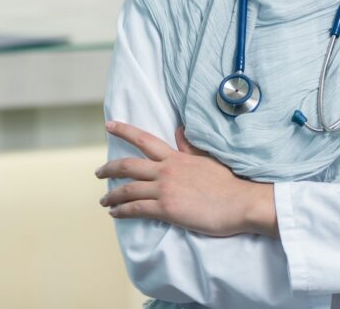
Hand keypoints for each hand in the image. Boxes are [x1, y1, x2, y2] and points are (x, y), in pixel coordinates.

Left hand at [95, 121, 273, 237]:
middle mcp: (166, 170)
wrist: (240, 202)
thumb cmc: (227, 183)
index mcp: (176, 157)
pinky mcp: (166, 209)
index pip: (145, 139)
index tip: (109, 125)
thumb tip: (179, 130)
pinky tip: (115, 213)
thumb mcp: (207, 159)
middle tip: (98, 172)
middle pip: (128, 165)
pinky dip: (121, 211)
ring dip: (112, 196)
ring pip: (127, 189)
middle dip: (109, 168)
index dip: (124, 130)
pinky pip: (136, 208)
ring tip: (104, 201)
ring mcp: (165, 189)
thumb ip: (189, 147)